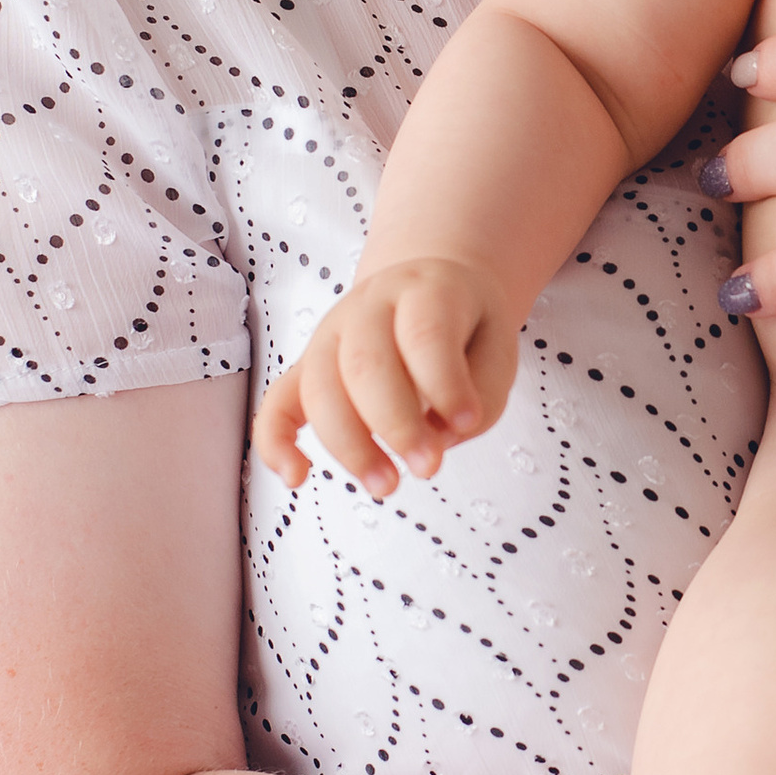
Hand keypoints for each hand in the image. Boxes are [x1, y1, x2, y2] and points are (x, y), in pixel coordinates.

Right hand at [253, 259, 515, 496]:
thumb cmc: (467, 330)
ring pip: (320, 387)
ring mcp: (330, 334)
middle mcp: (369, 305)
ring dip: (350, 445)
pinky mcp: (307, 367)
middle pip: (365, 363)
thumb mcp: (499, 350)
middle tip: (427, 468)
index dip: (444, 384)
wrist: (431, 289)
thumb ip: (481, 395)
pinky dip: (276, 442)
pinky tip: (296, 477)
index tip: (466, 424)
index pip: (425, 334)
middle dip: (396, 425)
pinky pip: (277, 403)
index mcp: (425, 290)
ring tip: (386, 485)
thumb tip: (440, 437)